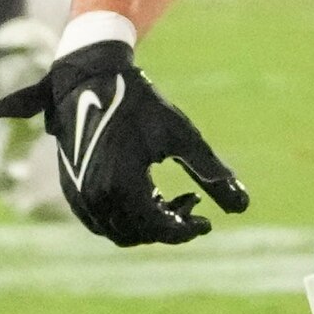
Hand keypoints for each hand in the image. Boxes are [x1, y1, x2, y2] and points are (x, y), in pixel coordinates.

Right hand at [0, 30, 249, 245]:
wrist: (91, 78)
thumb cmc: (140, 103)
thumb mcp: (182, 135)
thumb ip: (212, 172)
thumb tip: (242, 205)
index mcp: (122, 185)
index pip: (159, 229)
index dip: (187, 231)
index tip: (207, 222)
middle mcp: (96, 196)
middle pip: (140, 235)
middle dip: (169, 227)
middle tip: (191, 202)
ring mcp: (79, 194)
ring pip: (118, 232)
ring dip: (147, 225)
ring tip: (170, 199)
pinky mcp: (70, 188)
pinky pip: (99, 221)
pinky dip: (125, 218)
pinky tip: (146, 195)